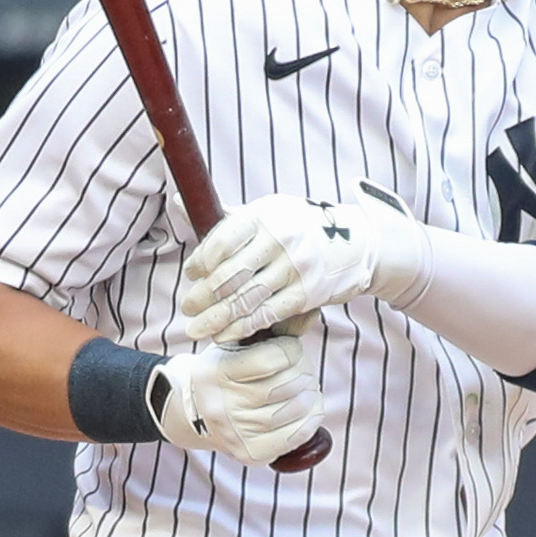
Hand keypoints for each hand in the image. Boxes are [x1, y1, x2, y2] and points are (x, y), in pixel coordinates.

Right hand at [151, 327, 321, 465]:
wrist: (194, 413)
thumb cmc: (223, 373)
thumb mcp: (231, 345)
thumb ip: (263, 332)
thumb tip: (307, 313)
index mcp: (217, 372)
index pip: (273, 358)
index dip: (292, 350)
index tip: (291, 350)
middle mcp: (222, 405)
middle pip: (286, 385)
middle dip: (304, 372)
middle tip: (304, 369)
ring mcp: (236, 433)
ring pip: (295, 410)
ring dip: (311, 395)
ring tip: (307, 388)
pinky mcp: (249, 453)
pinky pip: (295, 436)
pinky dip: (311, 421)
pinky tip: (310, 409)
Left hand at [177, 195, 424, 343]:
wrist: (357, 241)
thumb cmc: (299, 226)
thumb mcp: (268, 212)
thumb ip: (227, 216)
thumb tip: (178, 201)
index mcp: (264, 215)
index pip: (222, 241)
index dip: (201, 261)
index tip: (191, 274)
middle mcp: (280, 239)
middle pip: (230, 274)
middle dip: (202, 296)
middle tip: (187, 308)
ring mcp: (295, 267)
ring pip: (246, 298)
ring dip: (216, 319)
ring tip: (197, 329)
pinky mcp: (308, 293)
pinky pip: (267, 314)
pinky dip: (242, 328)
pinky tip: (225, 335)